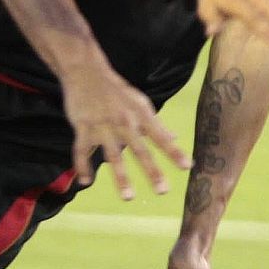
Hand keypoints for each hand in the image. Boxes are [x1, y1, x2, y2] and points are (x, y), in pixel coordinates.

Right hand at [62, 59, 190, 199]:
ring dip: (121, 177)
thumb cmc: (116, 90)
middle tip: (163, 190)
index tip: (187, 167)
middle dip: (152, 171)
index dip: (174, 151)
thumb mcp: (139, 103)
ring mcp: (102, 126)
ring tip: (128, 197)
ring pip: (113, 155)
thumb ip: (156, 124)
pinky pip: (81, 150)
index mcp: (139, 115)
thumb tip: (175, 137)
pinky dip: (82, 166)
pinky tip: (85, 181)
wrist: (86, 72)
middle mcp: (123, 122)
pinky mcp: (82, 127)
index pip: (161, 136)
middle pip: (139, 150)